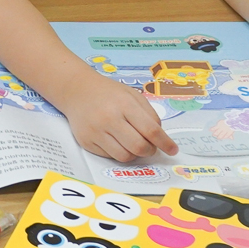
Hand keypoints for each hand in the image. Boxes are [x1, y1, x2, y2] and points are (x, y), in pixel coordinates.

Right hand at [57, 73, 177, 162]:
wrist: (76, 91)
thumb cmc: (108, 93)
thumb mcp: (132, 95)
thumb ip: (149, 114)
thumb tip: (159, 137)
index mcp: (124, 105)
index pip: (150, 130)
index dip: (165, 143)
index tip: (172, 150)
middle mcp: (109, 119)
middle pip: (139, 147)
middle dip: (150, 151)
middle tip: (151, 147)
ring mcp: (96, 132)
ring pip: (125, 156)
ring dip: (135, 155)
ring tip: (134, 145)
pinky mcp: (86, 142)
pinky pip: (110, 156)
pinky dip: (119, 153)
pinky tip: (118, 142)